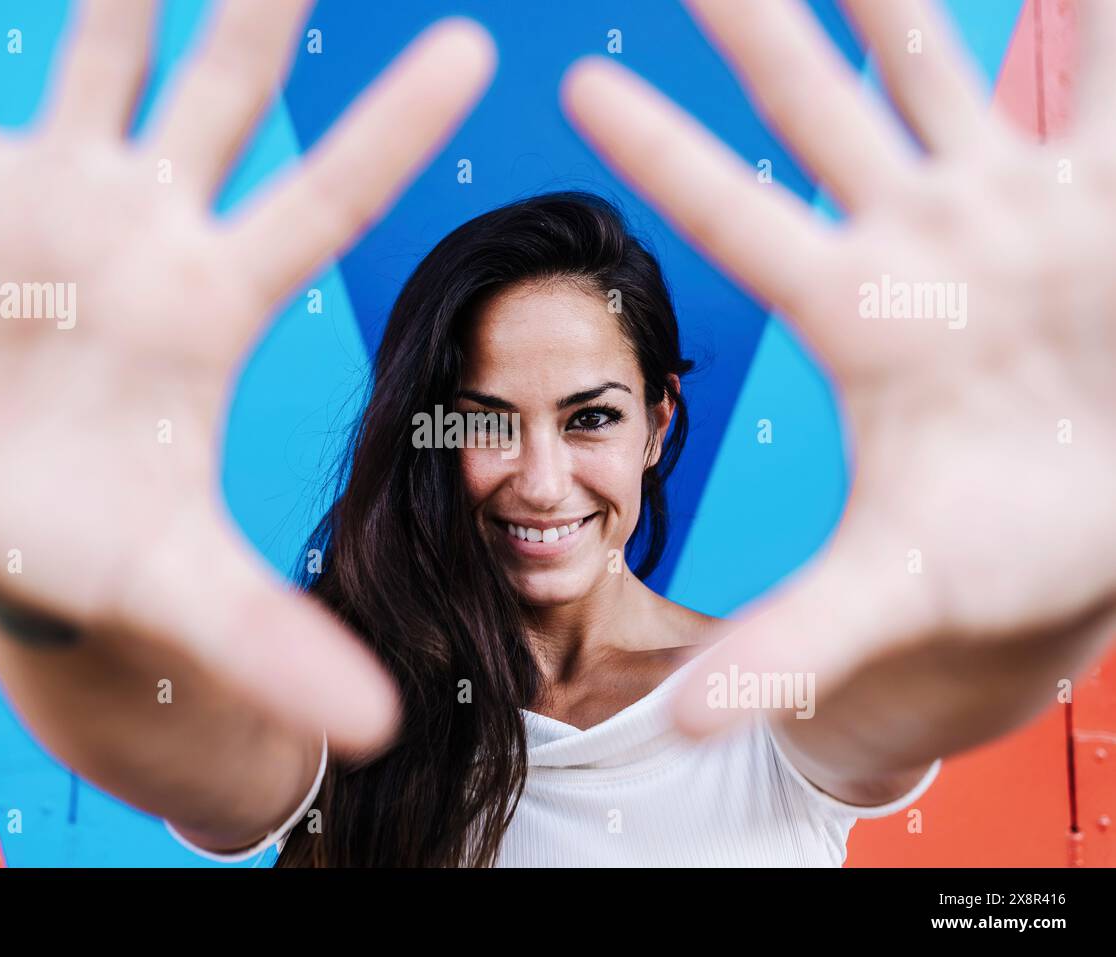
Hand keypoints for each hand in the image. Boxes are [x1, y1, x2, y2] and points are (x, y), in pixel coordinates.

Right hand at [0, 0, 494, 753]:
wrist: (17, 522)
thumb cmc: (109, 548)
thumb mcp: (187, 589)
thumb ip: (277, 642)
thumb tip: (380, 727)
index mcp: (217, 304)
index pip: (325, 200)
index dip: (392, 128)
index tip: (476, 45)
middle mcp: (152, 230)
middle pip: (225, 91)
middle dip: (263, 1)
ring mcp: (60, 205)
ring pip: (96, 54)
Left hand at [563, 0, 1115, 741]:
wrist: (1102, 531)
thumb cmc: (999, 555)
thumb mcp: (896, 583)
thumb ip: (792, 640)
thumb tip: (685, 724)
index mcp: (856, 315)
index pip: (735, 218)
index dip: (666, 155)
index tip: (578, 90)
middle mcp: (917, 240)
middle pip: (815, 108)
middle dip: (760, 25)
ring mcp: (1008, 206)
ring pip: (936, 65)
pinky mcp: (1101, 197)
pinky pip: (1102, 80)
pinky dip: (1086, 20)